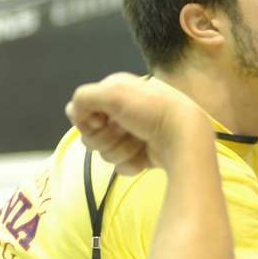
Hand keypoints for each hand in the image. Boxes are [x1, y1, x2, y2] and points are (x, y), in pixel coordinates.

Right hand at [65, 73, 207, 174]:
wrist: (183, 136)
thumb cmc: (150, 111)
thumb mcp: (113, 93)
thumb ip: (84, 98)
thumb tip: (74, 112)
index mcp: (118, 92)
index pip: (83, 110)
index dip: (88, 119)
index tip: (100, 120)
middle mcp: (124, 112)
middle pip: (92, 135)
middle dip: (105, 138)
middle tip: (124, 131)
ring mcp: (134, 135)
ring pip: (106, 152)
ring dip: (120, 150)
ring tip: (139, 143)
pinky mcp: (142, 155)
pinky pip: (122, 165)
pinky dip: (131, 163)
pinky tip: (145, 156)